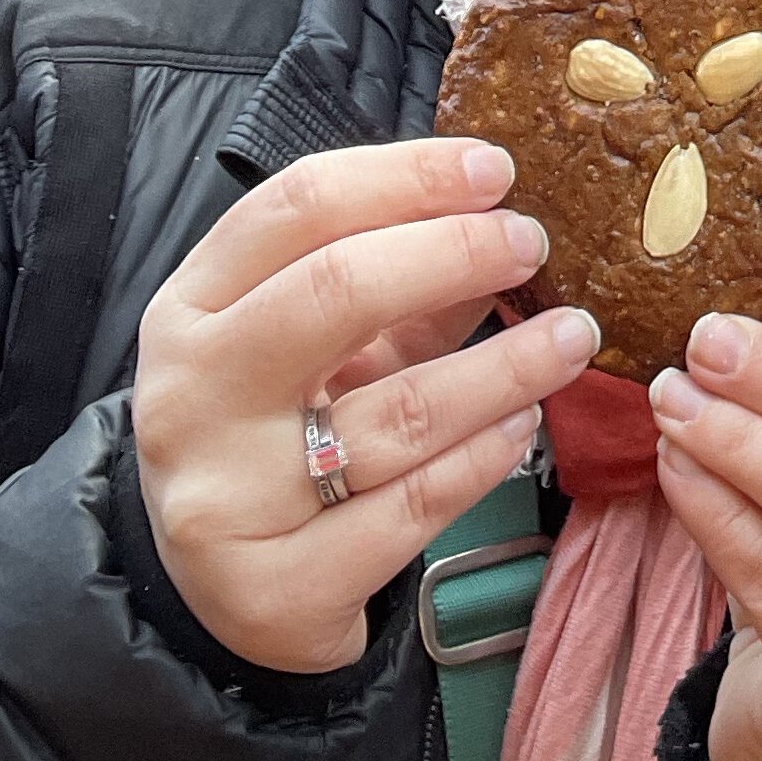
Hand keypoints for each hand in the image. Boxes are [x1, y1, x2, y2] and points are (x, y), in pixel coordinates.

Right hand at [132, 137, 601, 671]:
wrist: (225, 589)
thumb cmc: (280, 426)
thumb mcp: (319, 341)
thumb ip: (399, 283)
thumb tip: (504, 220)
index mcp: (192, 306)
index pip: (299, 206)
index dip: (406, 175)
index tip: (495, 168)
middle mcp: (192, 396)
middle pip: (337, 291)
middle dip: (455, 253)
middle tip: (532, 243)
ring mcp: (225, 499)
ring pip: (395, 412)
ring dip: (503, 366)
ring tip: (569, 338)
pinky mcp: (273, 592)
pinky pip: (407, 511)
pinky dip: (480, 461)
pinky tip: (521, 427)